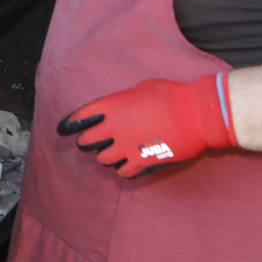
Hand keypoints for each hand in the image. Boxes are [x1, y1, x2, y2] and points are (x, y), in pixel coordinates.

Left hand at [57, 75, 237, 177]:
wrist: (198, 114)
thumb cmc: (173, 95)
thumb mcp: (142, 89)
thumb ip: (124, 100)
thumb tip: (121, 107)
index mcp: (112, 106)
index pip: (81, 117)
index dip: (70, 124)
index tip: (63, 129)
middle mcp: (115, 128)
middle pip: (87, 141)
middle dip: (87, 141)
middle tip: (90, 142)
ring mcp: (128, 147)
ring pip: (103, 159)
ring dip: (105, 156)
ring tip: (111, 152)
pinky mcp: (143, 161)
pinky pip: (123, 172)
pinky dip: (122, 169)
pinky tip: (127, 164)